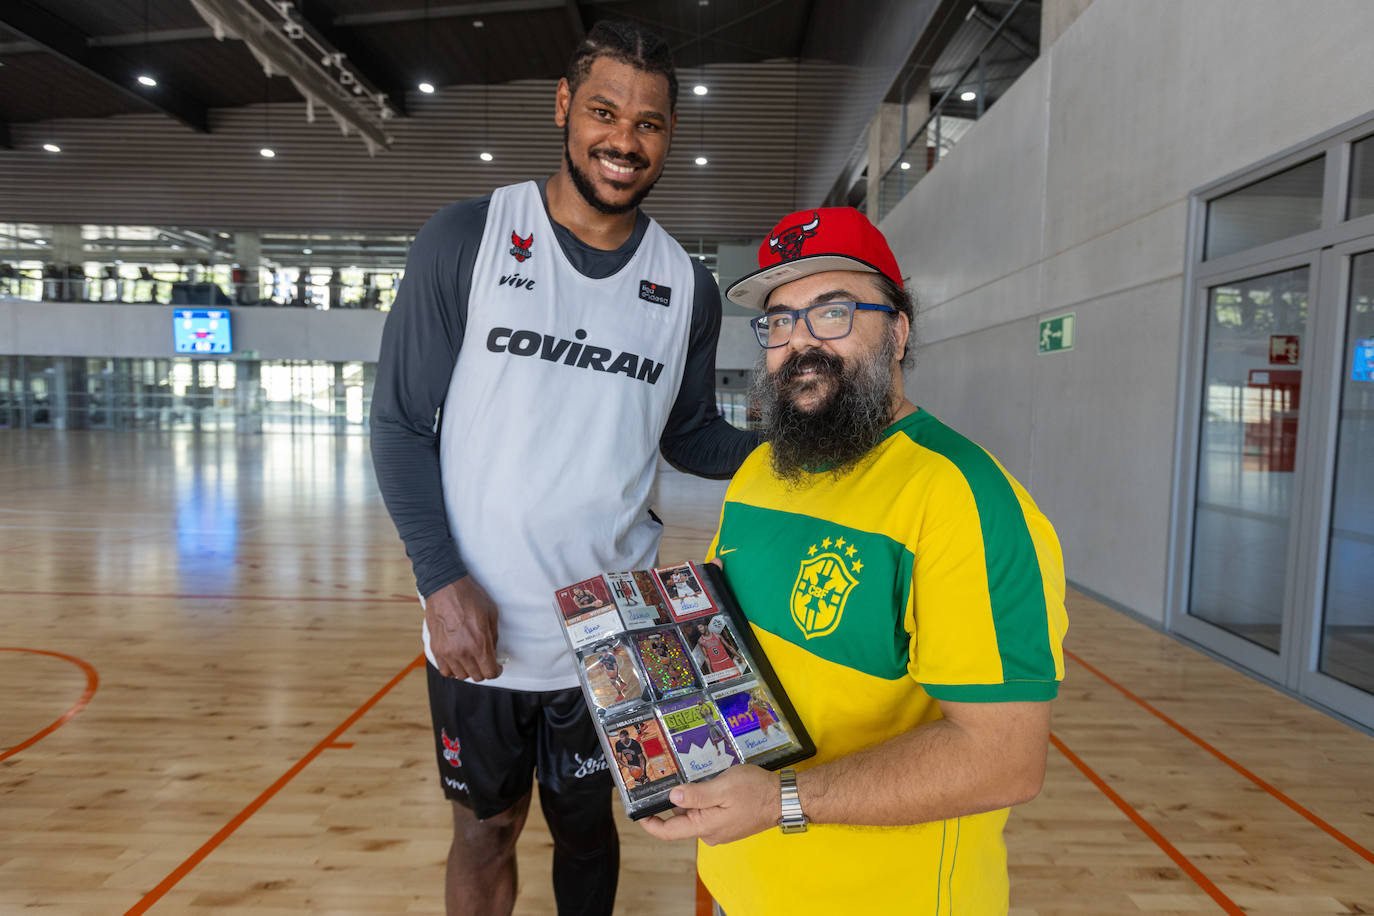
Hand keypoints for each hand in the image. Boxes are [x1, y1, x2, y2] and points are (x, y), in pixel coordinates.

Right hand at [425, 577, 502, 680]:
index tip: (496, 666)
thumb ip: (493, 638)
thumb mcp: (491, 614)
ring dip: (468, 669)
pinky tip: (457, 659)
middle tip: (484, 660)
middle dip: (483, 670)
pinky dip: (452, 668)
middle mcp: (463, 652)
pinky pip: (445, 670)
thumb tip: (493, 653)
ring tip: (470, 658)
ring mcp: (448, 652)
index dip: (496, 671)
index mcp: (480, 643)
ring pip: (461, 675)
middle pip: (477, 676)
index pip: (490, 673)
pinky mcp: (436, 649)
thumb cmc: (470, 597)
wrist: (445, 588)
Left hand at [637, 765, 779, 845]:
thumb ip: (696, 795)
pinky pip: (708, 813)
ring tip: (698, 778)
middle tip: (671, 779)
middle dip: (675, 802)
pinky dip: (705, 800)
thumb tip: (672, 799)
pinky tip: (713, 784)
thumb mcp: (723, 787)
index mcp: (705, 827)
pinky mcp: (728, 823)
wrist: (784, 798)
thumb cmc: (756, 791)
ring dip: (692, 798)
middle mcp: (710, 833)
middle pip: (681, 820)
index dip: (651, 824)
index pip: (669, 832)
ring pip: (695, 814)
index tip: (638, 813)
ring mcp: (720, 829)